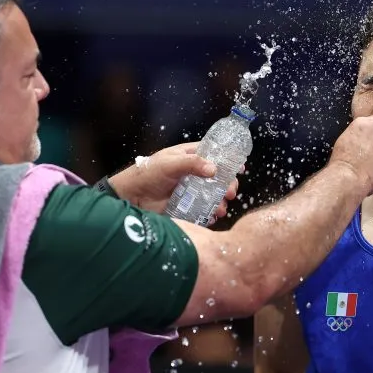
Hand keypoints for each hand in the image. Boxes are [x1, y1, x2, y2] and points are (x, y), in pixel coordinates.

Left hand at [108, 143, 240, 218]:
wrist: (132, 196)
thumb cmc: (149, 173)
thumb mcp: (170, 163)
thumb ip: (192, 163)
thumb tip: (214, 169)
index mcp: (190, 157)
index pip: (214, 155)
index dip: (228, 160)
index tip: (240, 168)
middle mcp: (194, 173)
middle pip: (218, 177)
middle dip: (228, 185)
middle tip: (231, 192)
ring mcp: (191, 190)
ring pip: (213, 195)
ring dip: (221, 202)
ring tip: (220, 209)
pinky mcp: (187, 206)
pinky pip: (204, 210)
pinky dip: (210, 213)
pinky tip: (212, 216)